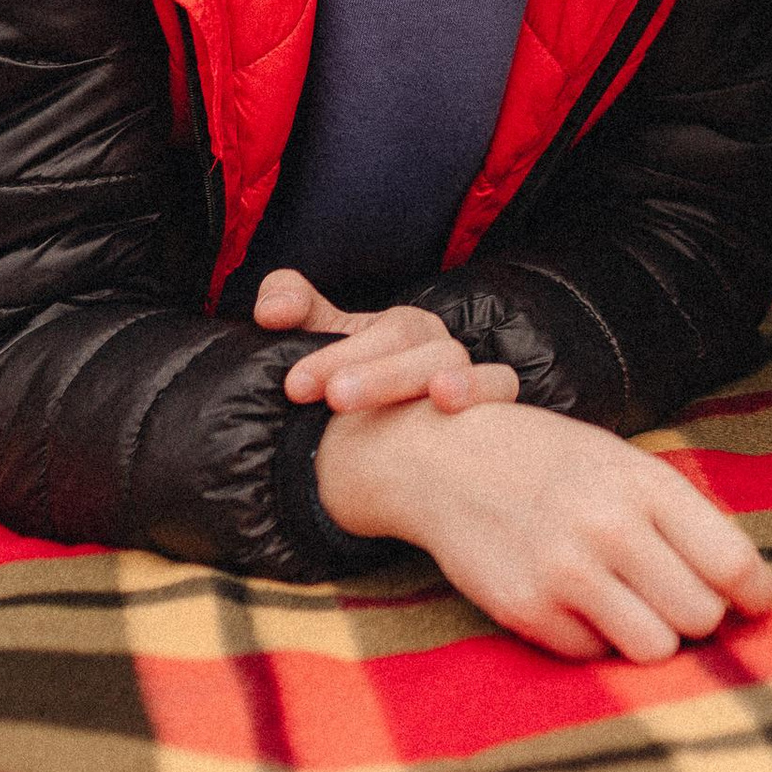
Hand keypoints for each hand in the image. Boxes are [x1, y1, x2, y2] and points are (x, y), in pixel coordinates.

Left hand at [255, 274, 518, 417]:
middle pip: (401, 338)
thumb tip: (272, 312)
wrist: (412, 460)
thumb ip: (289, 311)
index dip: (331, 351)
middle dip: (367, 370)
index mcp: (396, 329)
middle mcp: (432, 344)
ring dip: (411, 377)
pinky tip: (446, 404)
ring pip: (446, 362)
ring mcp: (464, 370)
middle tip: (332, 399)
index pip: (362, 325)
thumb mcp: (321, 352)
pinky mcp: (495, 401)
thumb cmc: (360, 397)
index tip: (294, 387)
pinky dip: (479, 387)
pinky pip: (499, 383)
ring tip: (388, 395)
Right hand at [316, 395, 771, 660]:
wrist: (443, 458)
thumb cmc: (549, 462)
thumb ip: (680, 518)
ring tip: (632, 606)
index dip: (756, 594)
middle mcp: (608, 526)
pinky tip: (575, 603)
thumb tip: (746, 589)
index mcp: (643, 482)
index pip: (731, 560)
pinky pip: (594, 657)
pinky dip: (595, 640)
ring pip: (656, 648)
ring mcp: (564, 571)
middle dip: (699, 616)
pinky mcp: (526, 610)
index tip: (755, 604)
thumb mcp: (622, 464)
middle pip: (700, 615)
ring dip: (653, 636)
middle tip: (677, 599)